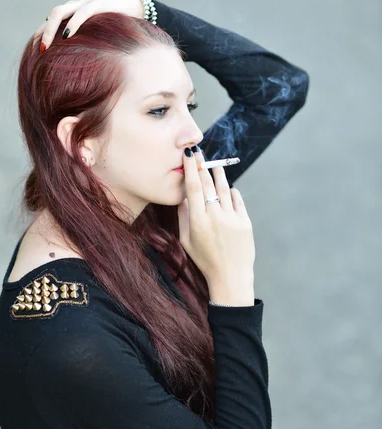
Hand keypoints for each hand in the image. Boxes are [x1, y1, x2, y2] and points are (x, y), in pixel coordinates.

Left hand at [33, 0, 144, 49]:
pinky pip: (82, 12)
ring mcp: (85, 5)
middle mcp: (75, 8)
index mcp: (73, 17)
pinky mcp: (98, 5)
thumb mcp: (98, 43)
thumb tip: (75, 79)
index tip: (33, 55)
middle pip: (52, 17)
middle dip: (42, 33)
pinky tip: (67, 35)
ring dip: (51, 29)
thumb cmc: (116, 31)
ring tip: (46, 45)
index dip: (41, 37)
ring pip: (61, 12)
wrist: (136, 10)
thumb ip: (86, 52)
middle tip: (39, 51)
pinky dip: (73, 23)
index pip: (50, 24)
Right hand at [177, 148, 254, 288]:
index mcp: (197, 221)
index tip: (188, 155)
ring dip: (218, 174)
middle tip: (199, 153)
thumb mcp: (186, 241)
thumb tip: (183, 197)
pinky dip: (231, 191)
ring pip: (224, 188)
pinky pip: (237, 199)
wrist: (230, 275)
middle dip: (203, 166)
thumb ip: (183, 217)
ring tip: (214, 165)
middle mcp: (215, 217)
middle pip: (208, 184)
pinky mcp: (245, 221)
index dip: (191, 169)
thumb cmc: (205, 259)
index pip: (193, 188)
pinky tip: (227, 189)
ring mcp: (231, 218)